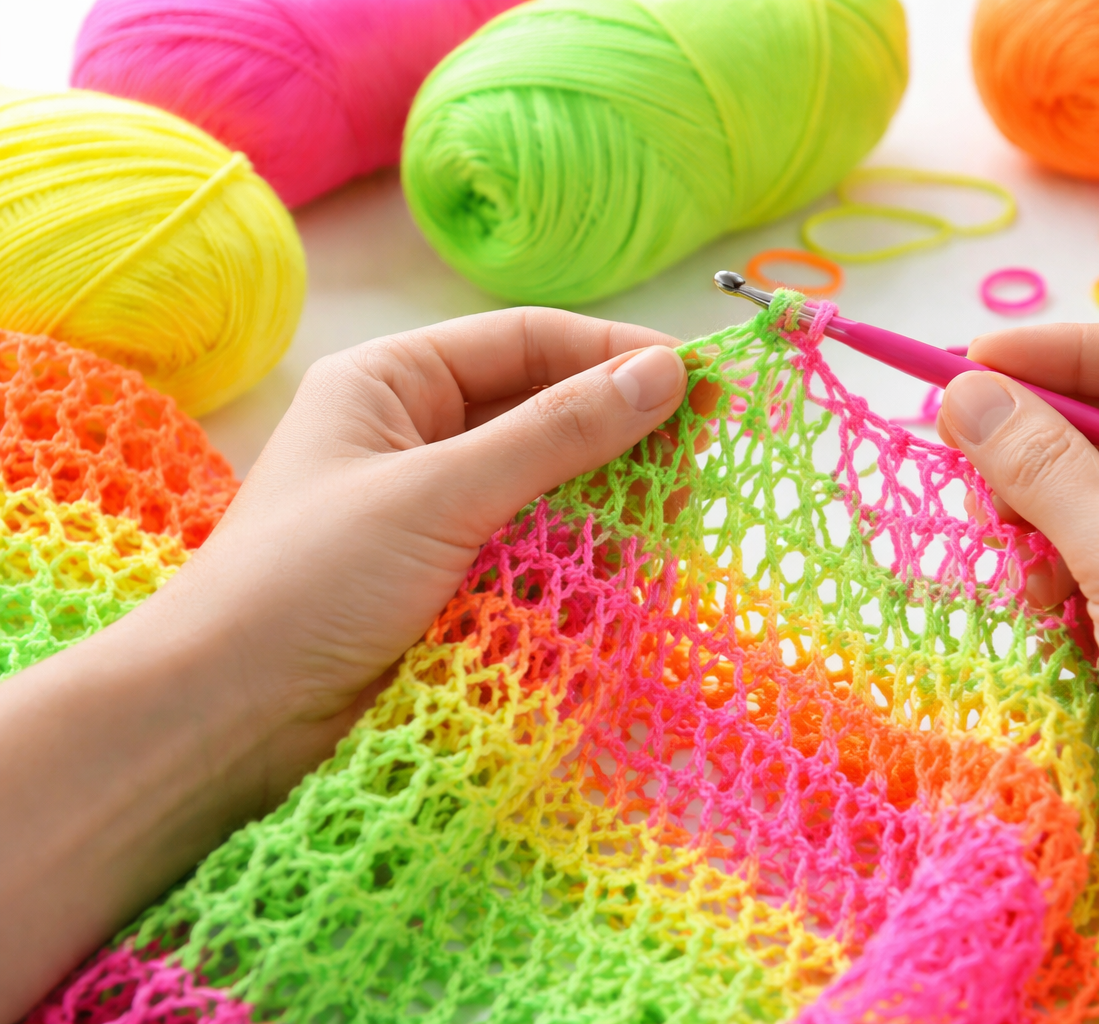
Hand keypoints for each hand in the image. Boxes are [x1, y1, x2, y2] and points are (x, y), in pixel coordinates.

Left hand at [0, 308, 688, 1017]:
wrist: (227, 720)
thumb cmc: (312, 581)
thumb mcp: (441, 493)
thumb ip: (556, 433)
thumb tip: (665, 371)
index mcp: (394, 383)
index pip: (526, 342)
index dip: (614, 354)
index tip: (700, 381)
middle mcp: (416, 437)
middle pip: (543, 411)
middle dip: (618, 433)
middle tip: (702, 457)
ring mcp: (434, 514)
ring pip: (548, 488)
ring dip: (609, 503)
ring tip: (678, 519)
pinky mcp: (450, 584)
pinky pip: (536, 553)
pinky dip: (582, 561)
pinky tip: (630, 576)